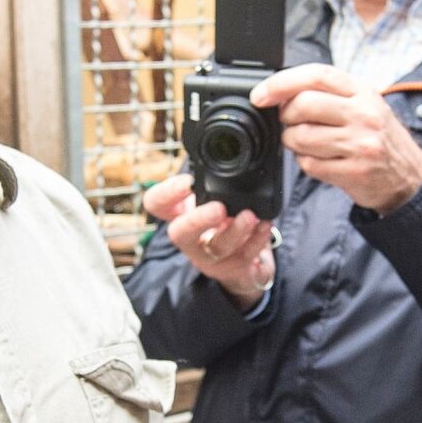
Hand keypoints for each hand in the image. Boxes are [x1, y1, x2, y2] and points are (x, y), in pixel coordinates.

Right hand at [146, 171, 273, 305]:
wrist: (245, 260)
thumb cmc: (225, 221)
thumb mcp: (214, 198)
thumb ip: (214, 179)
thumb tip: (225, 151)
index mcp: (179, 215)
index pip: (156, 204)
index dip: (166, 193)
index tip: (188, 181)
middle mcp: (190, 239)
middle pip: (179, 234)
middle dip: (199, 220)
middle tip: (218, 208)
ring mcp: (210, 258)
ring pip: (217, 248)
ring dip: (236, 231)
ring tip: (251, 216)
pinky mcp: (233, 270)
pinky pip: (244, 258)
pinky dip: (257, 241)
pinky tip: (265, 226)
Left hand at [250, 62, 421, 215]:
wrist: (410, 176)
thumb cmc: (379, 137)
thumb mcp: (364, 104)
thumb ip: (329, 94)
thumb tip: (280, 93)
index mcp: (363, 91)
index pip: (315, 75)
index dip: (281, 83)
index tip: (261, 95)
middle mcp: (364, 114)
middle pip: (303, 105)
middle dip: (286, 117)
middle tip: (291, 123)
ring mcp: (360, 144)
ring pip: (301, 137)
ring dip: (293, 142)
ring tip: (307, 143)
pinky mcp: (354, 171)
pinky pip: (310, 165)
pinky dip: (307, 163)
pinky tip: (321, 160)